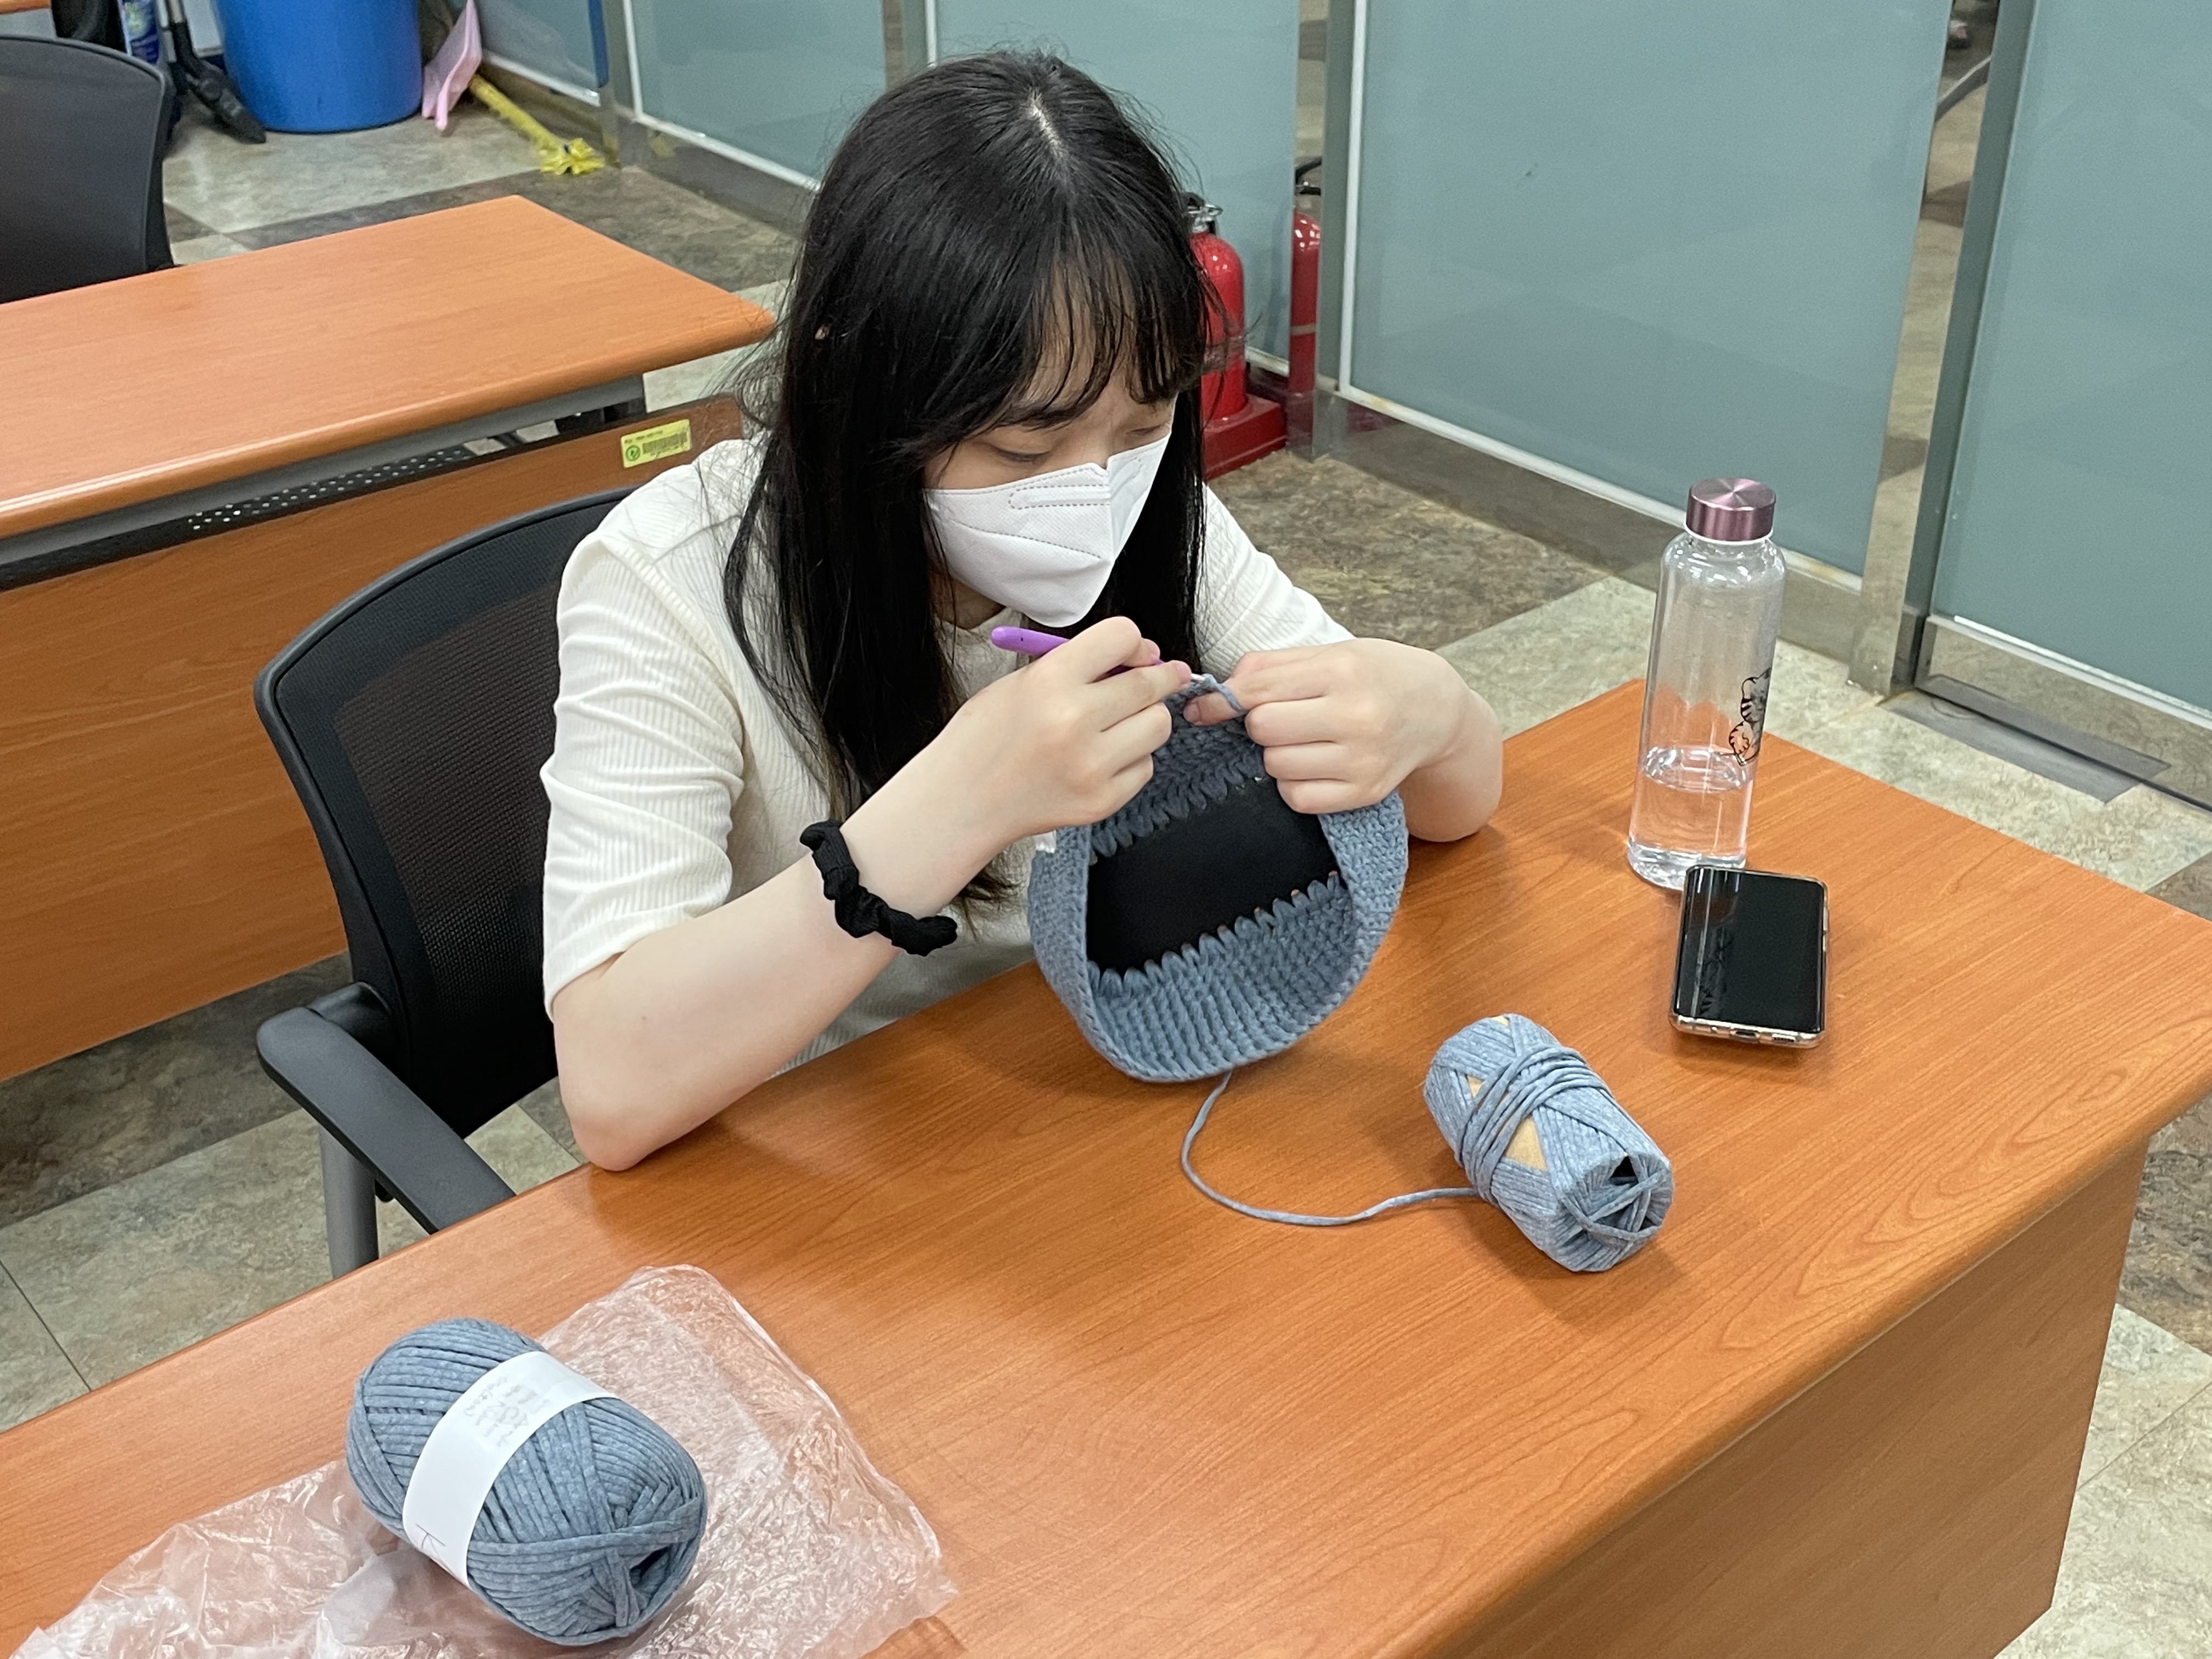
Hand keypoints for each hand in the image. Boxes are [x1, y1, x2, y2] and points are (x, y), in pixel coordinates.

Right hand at [923, 617, 1189, 849]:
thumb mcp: (1020, 681)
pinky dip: (1132, 758)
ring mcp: (1091, 765)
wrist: (963, 800)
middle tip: (1165, 676)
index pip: (1121, 637)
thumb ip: (1077, 665)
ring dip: (1148, 718)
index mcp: (1049, 681)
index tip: (1138, 652)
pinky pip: (1146, 767)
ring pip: (1158, 725)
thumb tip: (1139, 656)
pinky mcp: (1102, 800)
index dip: (1135, 643)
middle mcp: (1074, 721)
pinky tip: (1102, 758)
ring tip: (1121, 722)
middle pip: (1149, 685)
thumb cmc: (986, 738)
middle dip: (1161, 676)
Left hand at [1185, 638, 1472, 815]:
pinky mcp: (1365, 793)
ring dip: (1277, 754)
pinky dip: (1294, 784)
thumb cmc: (1374, 675)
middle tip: (1285, 715)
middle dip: (1261, 723)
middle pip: (1263, 729)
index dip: (1222, 700)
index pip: (1259, 690)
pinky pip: (1298, 798)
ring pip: (1276, 766)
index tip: (1203, 707)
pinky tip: (1313, 764)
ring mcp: (1362, 760)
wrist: (1434, 710)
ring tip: (1306, 738)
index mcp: (1343, 671)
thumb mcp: (1330, 653)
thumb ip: (1269, 666)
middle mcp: (1356, 717)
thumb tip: (1214, 693)